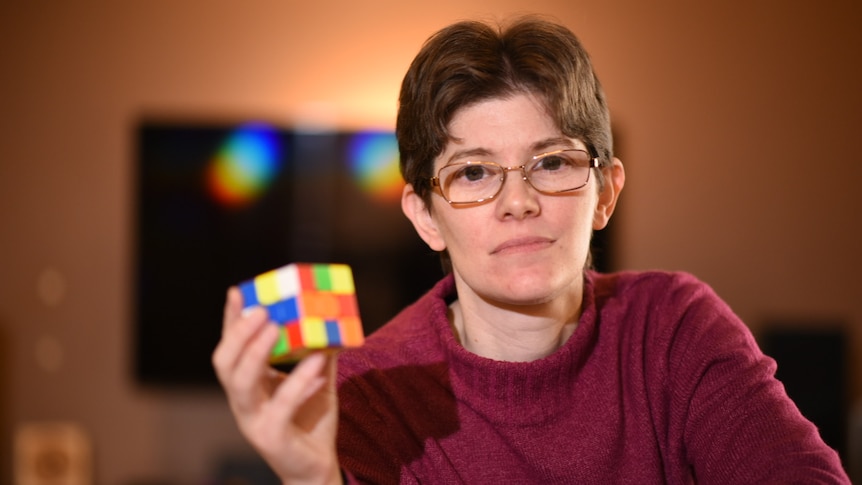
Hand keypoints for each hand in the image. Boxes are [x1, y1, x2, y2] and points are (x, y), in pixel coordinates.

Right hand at [212, 287, 342, 484]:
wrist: (317, 470)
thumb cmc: (311, 422)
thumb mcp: (316, 381)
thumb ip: (319, 353)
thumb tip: (333, 321)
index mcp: (249, 384)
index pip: (231, 347)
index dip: (231, 320)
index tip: (237, 291)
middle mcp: (243, 401)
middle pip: (225, 364)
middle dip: (238, 334)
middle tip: (261, 310)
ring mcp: (253, 421)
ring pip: (241, 385)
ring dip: (256, 353)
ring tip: (276, 328)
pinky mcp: (271, 439)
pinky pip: (279, 409)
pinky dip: (297, 385)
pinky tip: (315, 366)